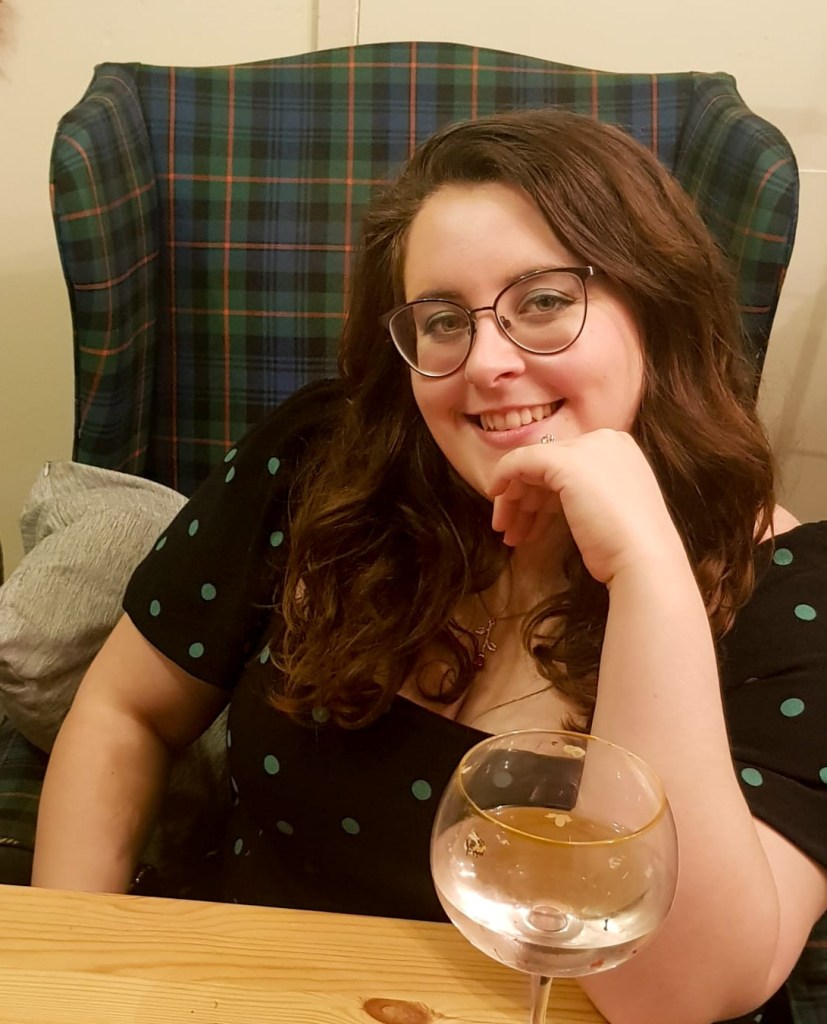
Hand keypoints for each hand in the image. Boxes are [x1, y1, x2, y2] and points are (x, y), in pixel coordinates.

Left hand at [488, 430, 684, 583]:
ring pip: (531, 466)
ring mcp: (586, 448)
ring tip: (507, 534)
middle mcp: (605, 440)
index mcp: (619, 449)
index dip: (542, 495)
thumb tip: (549, 500)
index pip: (568, 466)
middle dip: (525, 499)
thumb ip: (584, 494)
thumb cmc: (628, 548)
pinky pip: (519, 462)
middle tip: (510, 531)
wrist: (644, 559)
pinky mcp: (565, 462)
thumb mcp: (606, 509)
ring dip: (514, 501)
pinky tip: (495, 500)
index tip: (528, 525)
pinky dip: (502, 477)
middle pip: (549, 465)